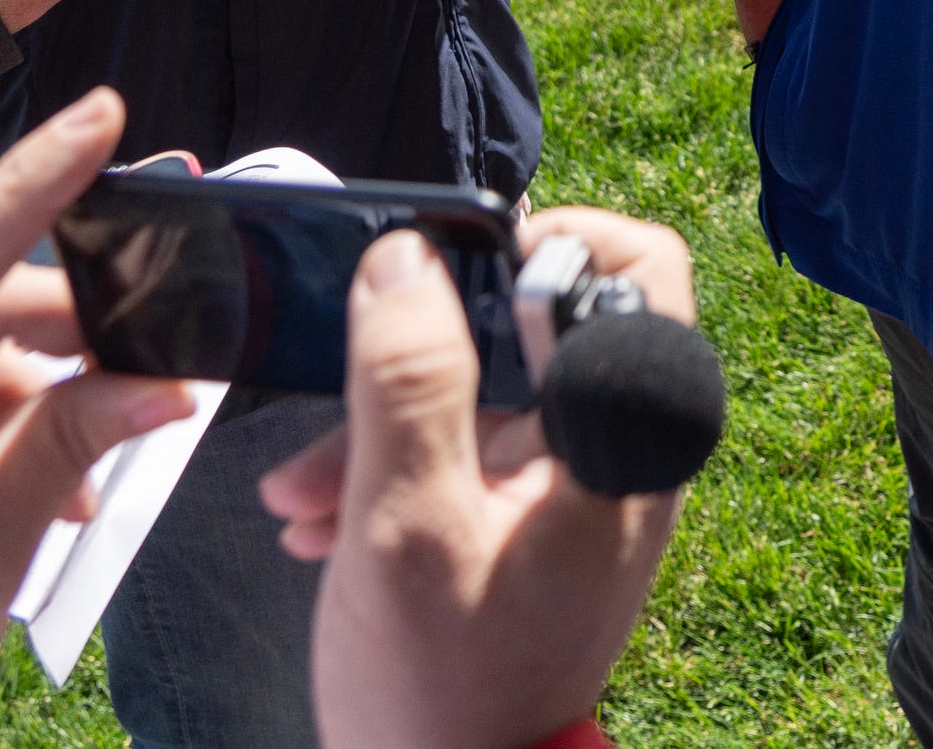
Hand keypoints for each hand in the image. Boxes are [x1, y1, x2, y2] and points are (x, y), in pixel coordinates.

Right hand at [257, 208, 694, 748]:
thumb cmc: (437, 692)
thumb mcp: (403, 523)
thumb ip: (409, 382)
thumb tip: (407, 257)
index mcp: (623, 439)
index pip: (635, 270)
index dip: (546, 241)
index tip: (449, 272)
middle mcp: (620, 453)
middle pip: (544, 326)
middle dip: (426, 349)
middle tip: (343, 386)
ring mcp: (580, 494)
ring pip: (489, 398)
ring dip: (386, 424)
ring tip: (297, 491)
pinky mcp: (536, 530)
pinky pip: (472, 459)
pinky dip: (399, 471)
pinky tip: (320, 520)